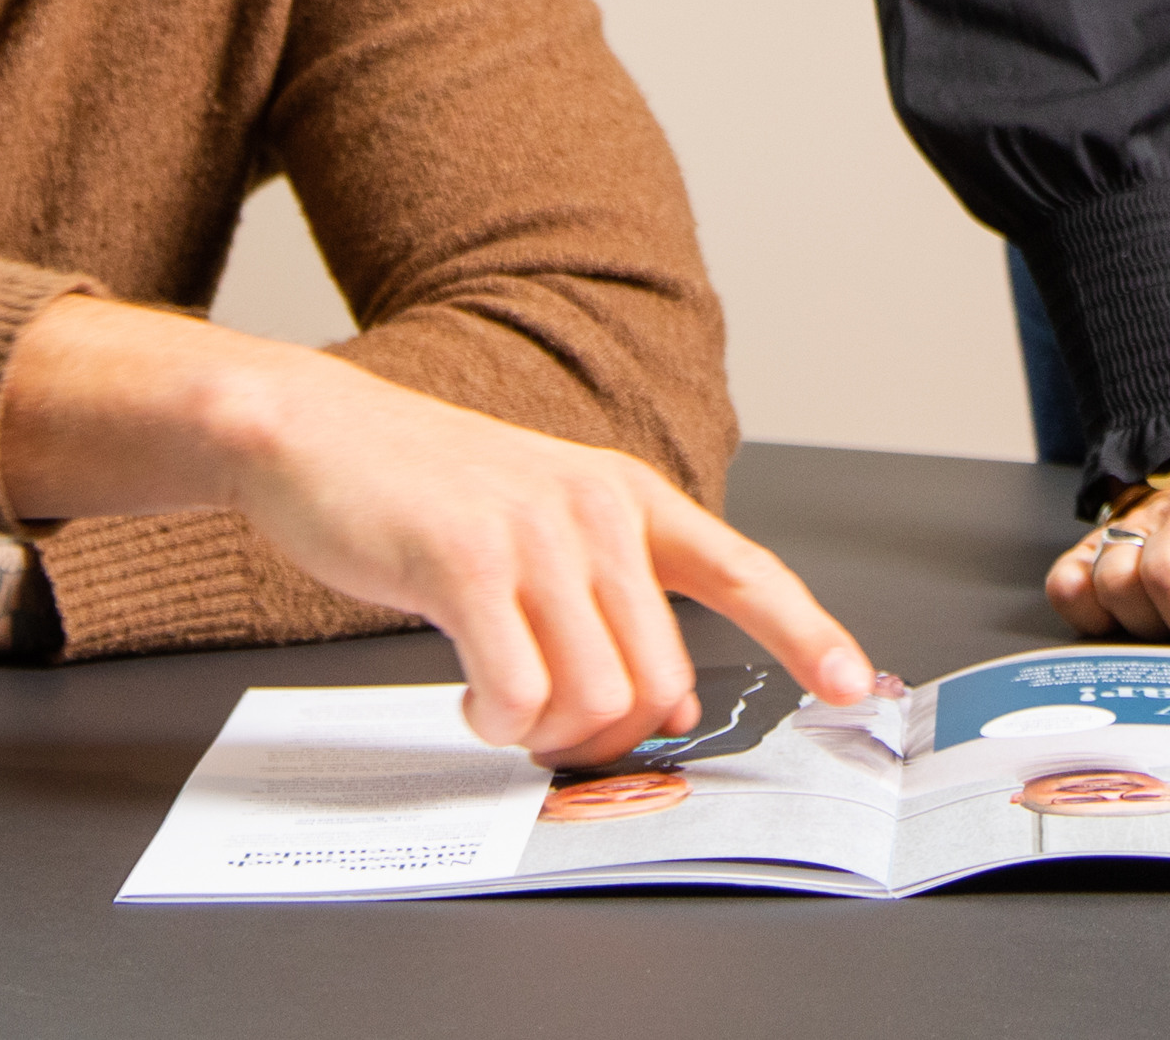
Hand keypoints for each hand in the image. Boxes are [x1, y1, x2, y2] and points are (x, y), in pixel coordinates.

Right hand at [0, 295, 876, 765]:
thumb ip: (609, 601)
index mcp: (626, 498)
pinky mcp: (468, 564)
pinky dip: (496, 721)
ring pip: (597, 699)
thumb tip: (661, 705)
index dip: (806, 633)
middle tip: (546, 722)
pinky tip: (466, 695)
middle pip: (661, 681)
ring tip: (499, 698)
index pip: (743, 569)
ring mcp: (536, 534)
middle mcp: (598, 511)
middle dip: (607, 734)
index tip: (855, 686)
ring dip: (546, 732)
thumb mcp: (540, 526)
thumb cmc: (424, 494)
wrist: (314, 434)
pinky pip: (520, 696)